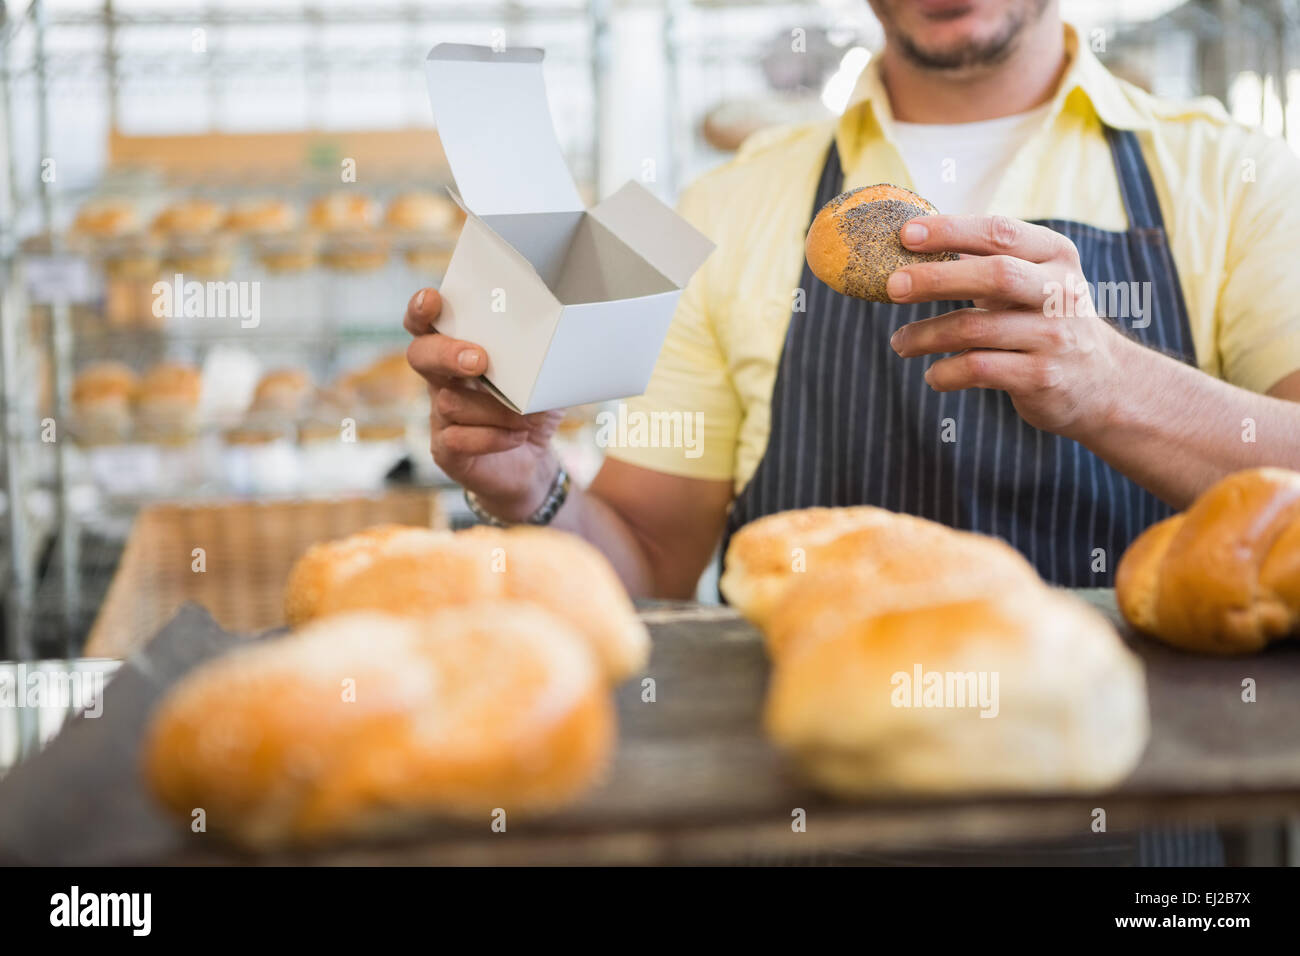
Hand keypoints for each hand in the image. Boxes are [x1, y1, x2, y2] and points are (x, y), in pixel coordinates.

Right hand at [404, 287, 563, 520]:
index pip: (425, 324)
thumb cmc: (532, 411)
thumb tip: (555, 341)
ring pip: (449, 402)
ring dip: (494, 409)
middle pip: (420, 355)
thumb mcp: (542, 378)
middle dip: (447, 353)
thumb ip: (538, 356)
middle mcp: (440, 382)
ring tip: (525, 417)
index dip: (422, 310)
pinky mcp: (446, 450)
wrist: (532, 463)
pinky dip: (493, 437)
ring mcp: (439, 417)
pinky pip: (458, 439)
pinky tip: (516, 437)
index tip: (434, 300)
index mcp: (458, 353)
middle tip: (480, 361)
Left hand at [884, 214, 1134, 439]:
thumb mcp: (1030, 281)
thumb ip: (984, 260)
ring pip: (976, 328)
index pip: (1000, 232)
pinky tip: (933, 373)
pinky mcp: (1042, 377)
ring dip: (926, 335)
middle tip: (892, 286)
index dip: (951, 230)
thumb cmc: (1045, 321)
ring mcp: (1054, 336)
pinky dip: (945, 372)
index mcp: (1055, 255)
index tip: (906, 233)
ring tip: (900, 342)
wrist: (1102, 383)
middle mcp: (1059, 291)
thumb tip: (914, 239)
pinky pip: (978, 369)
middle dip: (936, 278)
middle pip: (994, 274)